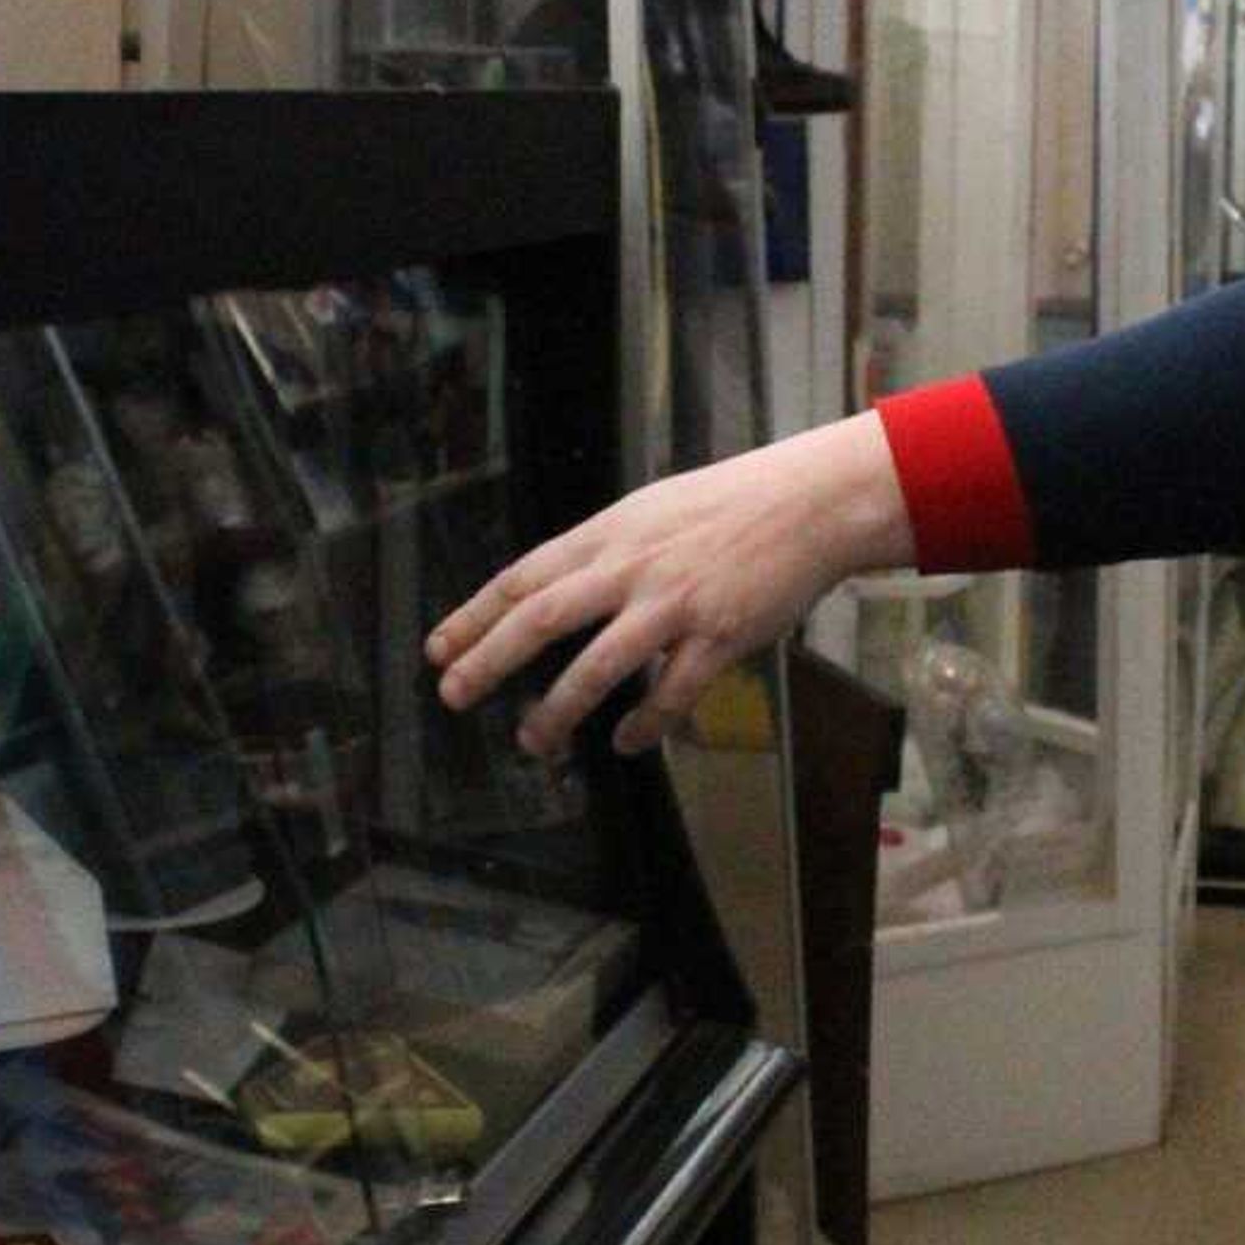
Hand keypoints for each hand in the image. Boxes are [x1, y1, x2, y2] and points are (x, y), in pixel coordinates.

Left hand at [427, 412, 915, 756]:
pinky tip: (627, 741)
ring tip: (535, 741)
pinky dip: (646, 723)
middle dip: (490, 659)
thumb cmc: (727, 507)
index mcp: (609, 534)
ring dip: (559, 708)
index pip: (523, 577)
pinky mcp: (720, 635)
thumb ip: (601, 552)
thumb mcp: (649, 512)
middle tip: (453, 694)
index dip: (474, 615)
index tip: (438, 649)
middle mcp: (632, 567)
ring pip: (600, 664)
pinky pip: (672, 692)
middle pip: (542, 617)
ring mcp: (675, 603)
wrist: (807, 503)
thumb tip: (553, 590)